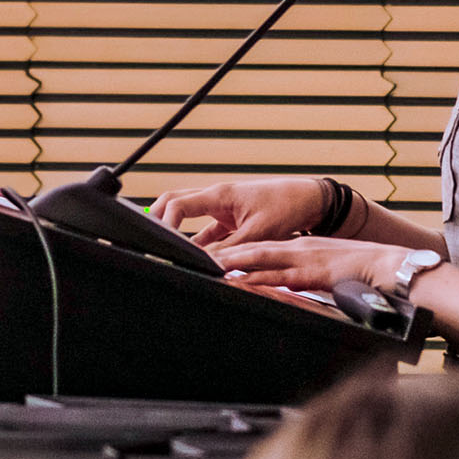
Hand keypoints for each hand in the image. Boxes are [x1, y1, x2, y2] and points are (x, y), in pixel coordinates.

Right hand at [151, 177, 322, 248]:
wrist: (309, 200)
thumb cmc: (287, 207)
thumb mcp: (257, 232)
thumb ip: (230, 249)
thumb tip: (207, 264)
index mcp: (220, 194)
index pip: (177, 203)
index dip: (164, 223)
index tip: (160, 241)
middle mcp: (216, 198)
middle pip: (174, 203)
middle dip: (158, 220)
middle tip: (150, 242)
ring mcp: (222, 208)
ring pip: (188, 218)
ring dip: (177, 233)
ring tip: (167, 252)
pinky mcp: (229, 219)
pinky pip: (205, 232)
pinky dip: (197, 244)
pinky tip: (194, 259)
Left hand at [203, 235, 406, 290]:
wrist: (390, 266)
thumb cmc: (364, 272)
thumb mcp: (330, 271)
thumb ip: (309, 277)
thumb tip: (292, 287)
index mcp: (303, 247)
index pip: (262, 247)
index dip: (236, 249)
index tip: (214, 253)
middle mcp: (299, 249)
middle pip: (253, 249)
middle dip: (225, 252)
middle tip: (197, 255)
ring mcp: (304, 259)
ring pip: (260, 259)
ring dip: (232, 263)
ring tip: (207, 265)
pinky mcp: (312, 273)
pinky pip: (278, 277)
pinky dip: (256, 279)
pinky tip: (239, 283)